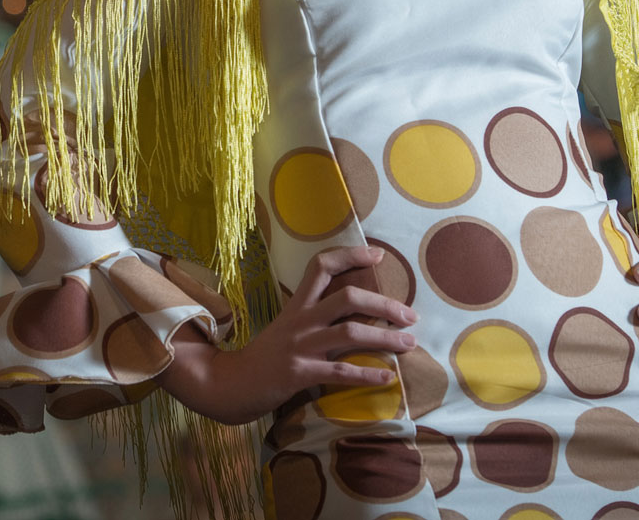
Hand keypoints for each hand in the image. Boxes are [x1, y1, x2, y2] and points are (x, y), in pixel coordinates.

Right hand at [157, 246, 416, 425]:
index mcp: (297, 305)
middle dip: (384, 304)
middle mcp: (300, 320)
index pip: (321, 266)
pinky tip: (387, 378)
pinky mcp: (299, 373)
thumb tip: (352, 311)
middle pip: (346, 298)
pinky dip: (367, 374)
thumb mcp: (287, 329)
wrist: (228, 383)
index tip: (378, 255)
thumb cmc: (263, 357)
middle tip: (410, 315)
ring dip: (385, 338)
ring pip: (349, 333)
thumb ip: (314, 318)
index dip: (350, 255)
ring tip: (410, 344)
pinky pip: (340, 371)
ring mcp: (300, 346)